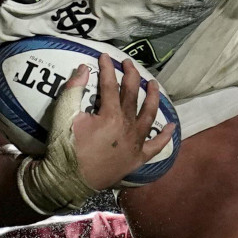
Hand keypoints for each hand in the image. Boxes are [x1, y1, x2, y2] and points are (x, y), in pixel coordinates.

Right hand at [66, 55, 174, 189]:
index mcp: (110, 115)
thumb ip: (74, 89)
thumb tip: (84, 68)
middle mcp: (127, 127)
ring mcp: (135, 143)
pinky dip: (166, 136)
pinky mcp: (137, 158)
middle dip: (132, 76)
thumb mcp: (64, 115)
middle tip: (129, 64)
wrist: (69, 180)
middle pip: (133, 95)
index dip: (107, 68)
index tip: (105, 57)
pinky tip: (173, 126)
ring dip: (153, 97)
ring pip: (149, 115)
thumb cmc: (65, 147)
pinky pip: (156, 146)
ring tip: (153, 84)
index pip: (111, 85)